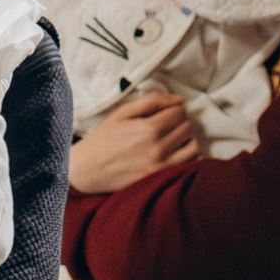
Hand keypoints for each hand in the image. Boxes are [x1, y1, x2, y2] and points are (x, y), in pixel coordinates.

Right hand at [69, 92, 198, 194]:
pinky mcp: (159, 179)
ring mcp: (160, 166)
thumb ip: (152, 101)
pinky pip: (188, 165)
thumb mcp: (122, 113)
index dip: (173, 109)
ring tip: (172, 139)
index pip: (180, 111)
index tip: (164, 113)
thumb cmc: (103, 139)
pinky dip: (186, 156)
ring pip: (193, 146)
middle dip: (180, 122)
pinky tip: (173, 153)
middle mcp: (157, 148)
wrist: (86, 170)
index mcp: (148, 128)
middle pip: (188, 127)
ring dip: (185, 140)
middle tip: (167, 125)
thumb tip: (180, 100)